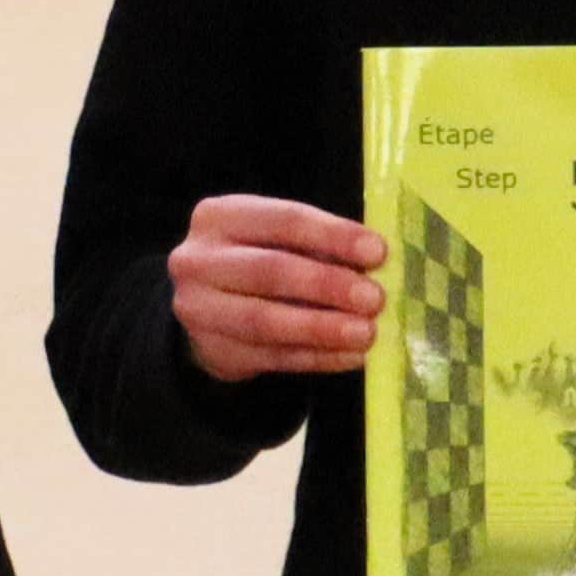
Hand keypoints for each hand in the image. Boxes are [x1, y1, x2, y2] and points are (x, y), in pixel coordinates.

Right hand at [173, 194, 384, 382]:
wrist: (207, 306)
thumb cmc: (257, 258)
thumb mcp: (276, 237)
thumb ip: (318, 246)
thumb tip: (373, 265)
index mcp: (220, 217)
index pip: (283, 220)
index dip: (334, 236)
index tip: (378, 253)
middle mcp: (197, 260)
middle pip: (269, 271)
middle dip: (328, 285)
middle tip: (374, 299)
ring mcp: (199, 309)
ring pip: (265, 321)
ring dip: (322, 328)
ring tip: (366, 333)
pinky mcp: (214, 351)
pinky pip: (272, 357)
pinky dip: (316, 358)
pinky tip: (349, 356)